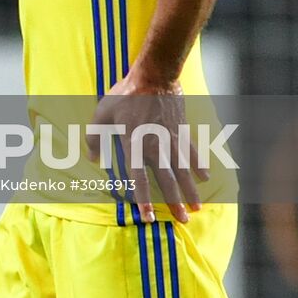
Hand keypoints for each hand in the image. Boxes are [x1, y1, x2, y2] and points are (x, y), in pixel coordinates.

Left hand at [84, 74, 207, 223]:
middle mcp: (155, 146)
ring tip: (196, 208)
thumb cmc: (125, 95)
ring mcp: (171, 140)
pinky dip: (199, 165)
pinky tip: (205, 179)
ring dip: (190, 191)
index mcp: (134, 144)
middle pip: (167, 181)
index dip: (143, 200)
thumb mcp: (102, 114)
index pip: (139, 179)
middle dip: (175, 203)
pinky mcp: (182, 131)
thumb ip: (94, 137)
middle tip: (183, 221)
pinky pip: (193, 152)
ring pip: (183, 171)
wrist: (154, 76)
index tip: (150, 218)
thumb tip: (92, 158)